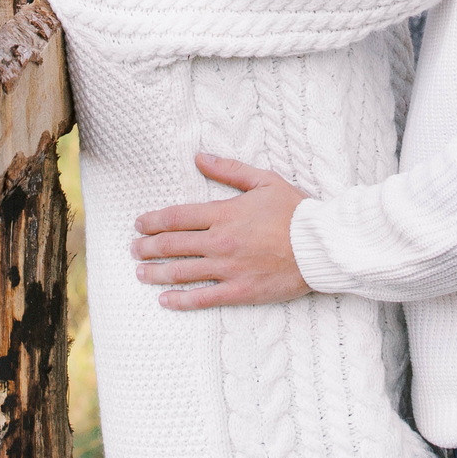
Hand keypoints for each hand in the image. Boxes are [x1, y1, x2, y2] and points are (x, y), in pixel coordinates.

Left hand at [129, 152, 311, 310]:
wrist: (323, 246)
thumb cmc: (296, 211)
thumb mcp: (264, 180)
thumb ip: (228, 170)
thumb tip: (199, 157)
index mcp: (224, 213)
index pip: (176, 217)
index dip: (152, 221)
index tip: (138, 224)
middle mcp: (220, 241)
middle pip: (172, 245)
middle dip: (147, 247)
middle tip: (133, 249)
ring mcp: (229, 268)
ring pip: (181, 272)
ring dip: (156, 273)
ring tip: (140, 273)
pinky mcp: (240, 291)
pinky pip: (203, 298)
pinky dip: (180, 301)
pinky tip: (164, 301)